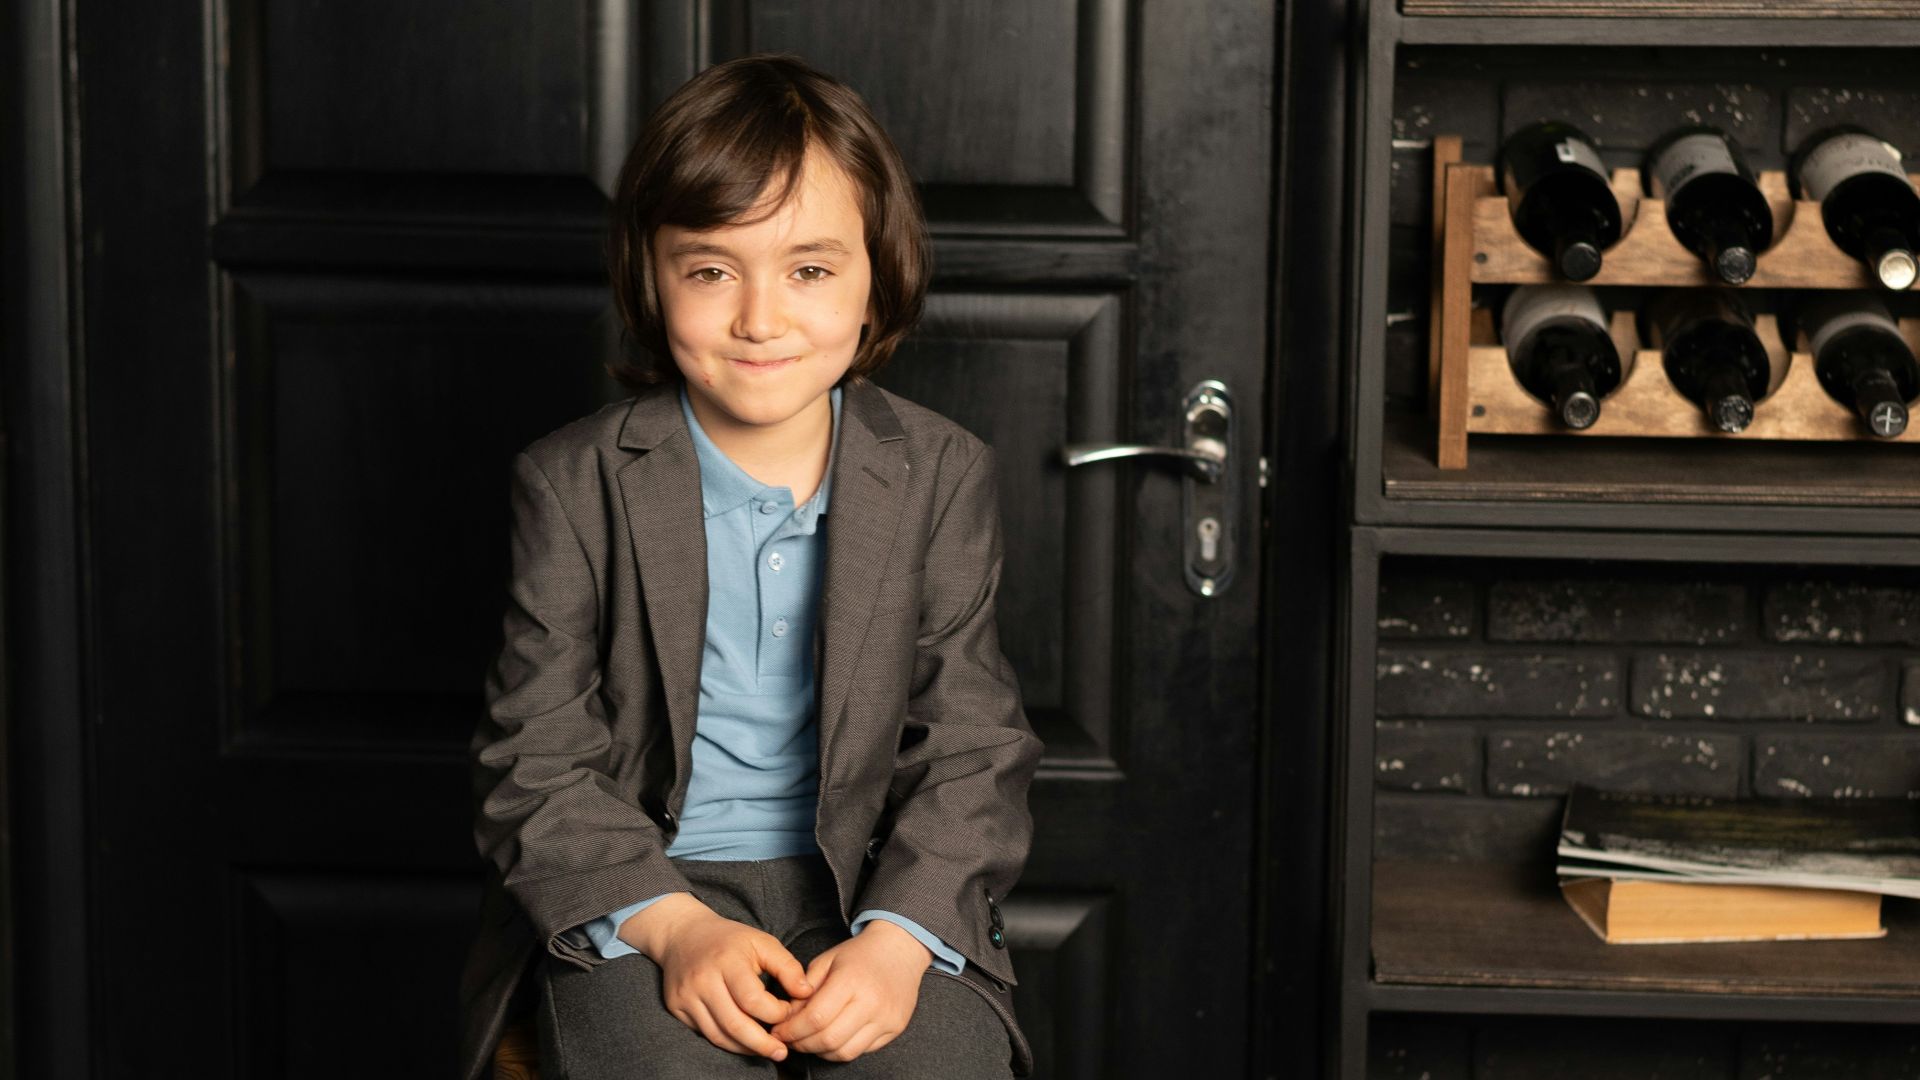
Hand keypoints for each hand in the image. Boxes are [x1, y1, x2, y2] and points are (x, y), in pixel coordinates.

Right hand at [620, 893, 814, 1060]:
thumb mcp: (762, 942)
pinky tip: (744, 1042)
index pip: (752, 999)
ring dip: (745, 1047)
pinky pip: (705, 1034)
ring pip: (718, 1035)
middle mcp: (703, 979)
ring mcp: (686, 996)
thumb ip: (787, 966)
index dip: (775, 1012)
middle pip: (734, 1024)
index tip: (788, 1012)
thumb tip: (806, 993)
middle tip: (781, 1052)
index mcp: (726, 960)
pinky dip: (727, 1042)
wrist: (683, 935)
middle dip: (761, 1043)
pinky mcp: (676, 1008)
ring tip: (766, 1050)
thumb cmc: (730, 940)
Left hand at [770, 920, 931, 1060]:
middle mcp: (872, 1002)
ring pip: (845, 1052)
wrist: (901, 949)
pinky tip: (832, 1039)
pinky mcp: (895, 1028)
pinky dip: (841, 1050)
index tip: (779, 1031)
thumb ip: (805, 989)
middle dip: (802, 1044)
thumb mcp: (826, 960)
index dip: (792, 1030)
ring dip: (821, 1051)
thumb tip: (788, 1018)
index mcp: (851, 980)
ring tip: (809, 1041)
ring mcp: (887, 1018)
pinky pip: (862, 1051)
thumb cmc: (860, 954)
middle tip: (790, 1040)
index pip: (815, 1017)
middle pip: (828, 1039)